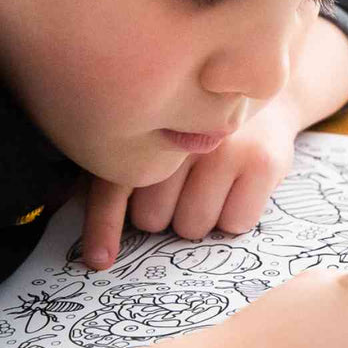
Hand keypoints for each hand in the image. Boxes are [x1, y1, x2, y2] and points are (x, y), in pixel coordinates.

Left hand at [80, 95, 301, 267]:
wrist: (258, 87)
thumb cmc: (191, 128)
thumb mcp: (147, 142)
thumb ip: (111, 183)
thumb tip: (84, 242)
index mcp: (144, 127)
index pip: (115, 188)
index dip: (104, 227)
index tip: (99, 260)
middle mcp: (183, 134)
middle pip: (154, 219)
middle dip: (166, 213)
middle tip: (184, 186)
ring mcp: (226, 146)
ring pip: (193, 225)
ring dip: (200, 218)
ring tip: (212, 185)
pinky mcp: (263, 162)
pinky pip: (235, 223)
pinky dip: (235, 216)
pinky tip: (239, 187)